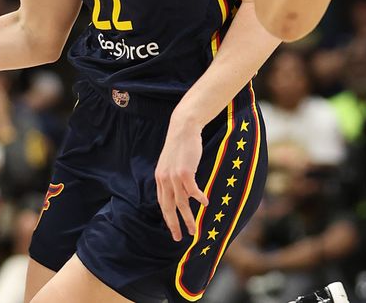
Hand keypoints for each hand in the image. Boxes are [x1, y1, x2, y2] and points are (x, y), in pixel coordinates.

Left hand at [155, 118, 207, 241]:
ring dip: (188, 218)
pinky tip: (205, 204)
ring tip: (194, 229)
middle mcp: (164, 179)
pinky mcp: (184, 172)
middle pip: (168, 207)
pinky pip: (192, 191)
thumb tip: (182, 193)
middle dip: (174, 225)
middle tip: (179, 238)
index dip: (167, 217)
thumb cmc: (181, 146)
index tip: (173, 229)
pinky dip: (199, 198)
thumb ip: (173, 178)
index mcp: (159, 178)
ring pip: (181, 203)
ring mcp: (173, 176)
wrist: (183, 128)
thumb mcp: (172, 164)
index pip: (162, 203)